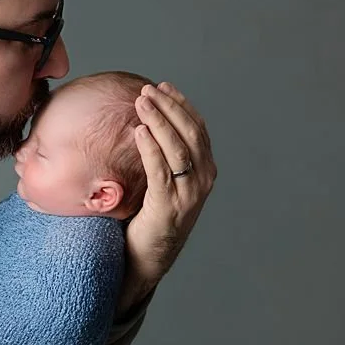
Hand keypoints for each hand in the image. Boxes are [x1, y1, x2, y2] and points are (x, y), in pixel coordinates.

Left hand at [127, 81, 216, 292]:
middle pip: (190, 133)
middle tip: (148, 90)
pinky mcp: (169, 206)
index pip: (197, 129)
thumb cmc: (151, 216)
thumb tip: (146, 123)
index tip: (163, 87)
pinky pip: (161, 171)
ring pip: (177, 148)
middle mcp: (202, 180)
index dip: (181, 105)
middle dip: (169, 107)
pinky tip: (140, 131)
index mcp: (204, 171)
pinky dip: (151, 148)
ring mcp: (188, 195)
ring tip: (141, 103)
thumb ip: (164, 157)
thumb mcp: (164, 182)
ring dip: (159, 121)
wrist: (147, 257)